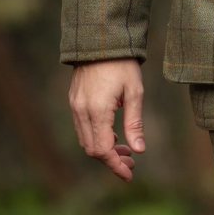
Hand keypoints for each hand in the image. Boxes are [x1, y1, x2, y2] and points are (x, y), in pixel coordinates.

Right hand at [68, 58, 145, 182]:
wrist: (101, 40)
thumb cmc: (122, 64)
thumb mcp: (135, 92)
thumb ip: (135, 123)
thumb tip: (140, 150)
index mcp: (97, 110)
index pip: (102, 150)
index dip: (115, 165)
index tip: (129, 174)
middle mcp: (81, 111)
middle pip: (92, 149)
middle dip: (111, 160)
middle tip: (132, 164)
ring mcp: (75, 106)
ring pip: (85, 140)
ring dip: (104, 150)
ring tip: (126, 151)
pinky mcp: (73, 100)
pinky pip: (82, 128)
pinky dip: (96, 137)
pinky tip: (113, 136)